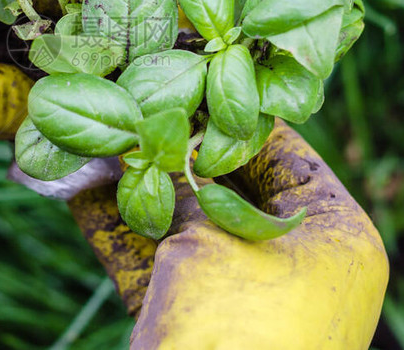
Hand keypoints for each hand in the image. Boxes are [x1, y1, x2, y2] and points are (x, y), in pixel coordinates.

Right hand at [68, 120, 387, 348]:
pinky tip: (70, 185)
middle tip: (125, 106)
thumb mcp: (212, 244)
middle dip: (169, 149)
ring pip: (184, 221)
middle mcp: (297, 259)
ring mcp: (246, 291)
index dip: (228, 113)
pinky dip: (117, 226)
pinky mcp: (198, 316)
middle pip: (226, 183)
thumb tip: (157, 138)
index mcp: (333, 236)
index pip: (283, 150)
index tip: (183, 79)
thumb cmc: (233, 333)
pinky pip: (158, 259)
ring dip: (132, 184)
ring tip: (87, 137)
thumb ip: (185, 185)